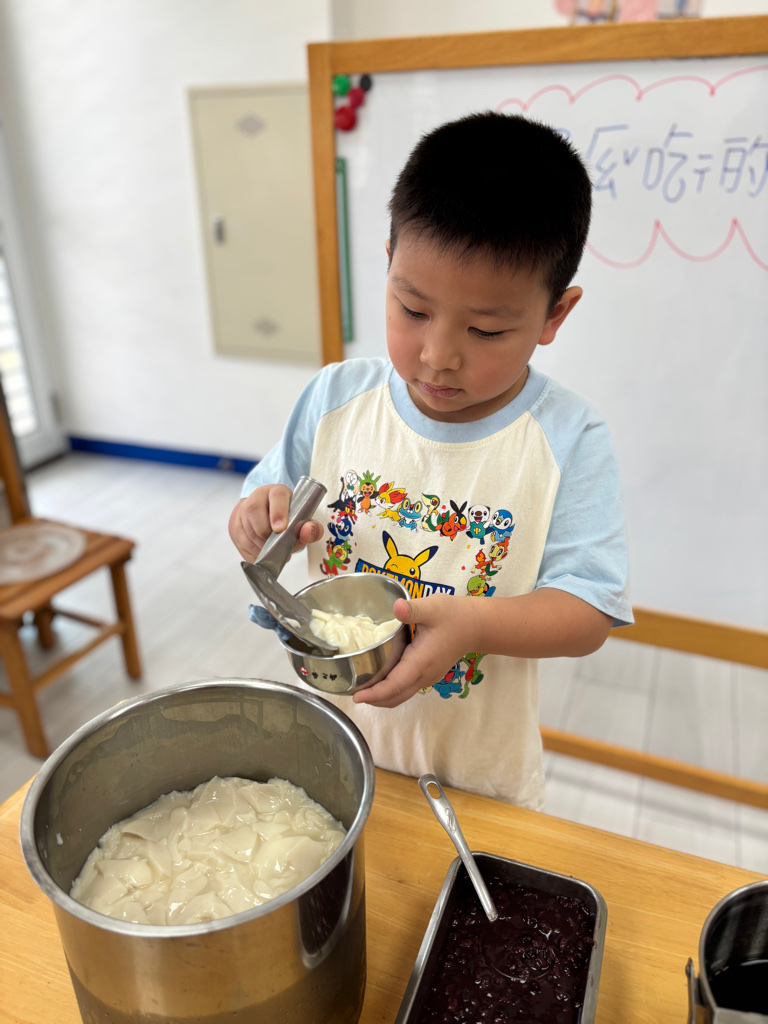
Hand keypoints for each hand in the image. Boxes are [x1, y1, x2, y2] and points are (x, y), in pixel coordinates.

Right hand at [228, 483, 321, 561]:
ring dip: (261, 547)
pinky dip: (254, 554)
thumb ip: (311, 526)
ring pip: (246, 532)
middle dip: (267, 536)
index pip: (277, 497)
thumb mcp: (302, 519)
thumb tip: (307, 531)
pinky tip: (264, 555)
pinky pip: (242, 545)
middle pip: (254, 514)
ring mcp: (241, 512)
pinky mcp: (234, 528)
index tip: (280, 529)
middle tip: (279, 546)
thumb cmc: (287, 517)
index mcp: (276, 492)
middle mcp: (256, 498)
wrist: (266, 514)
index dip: (278, 512)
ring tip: (274, 553)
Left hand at [352, 596, 473, 707]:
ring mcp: (428, 677)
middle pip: (395, 697)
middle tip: (353, 692)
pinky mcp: (429, 674)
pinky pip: (407, 688)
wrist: (476, 626)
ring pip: (401, 695)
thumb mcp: (433, 607)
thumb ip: (413, 609)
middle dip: (374, 700)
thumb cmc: (454, 615)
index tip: (356, 697)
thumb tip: (396, 607)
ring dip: (382, 696)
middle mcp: (424, 675)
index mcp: (421, 662)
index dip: (374, 693)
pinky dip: (392, 689)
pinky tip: (381, 677)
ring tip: (363, 687)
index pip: (394, 685)